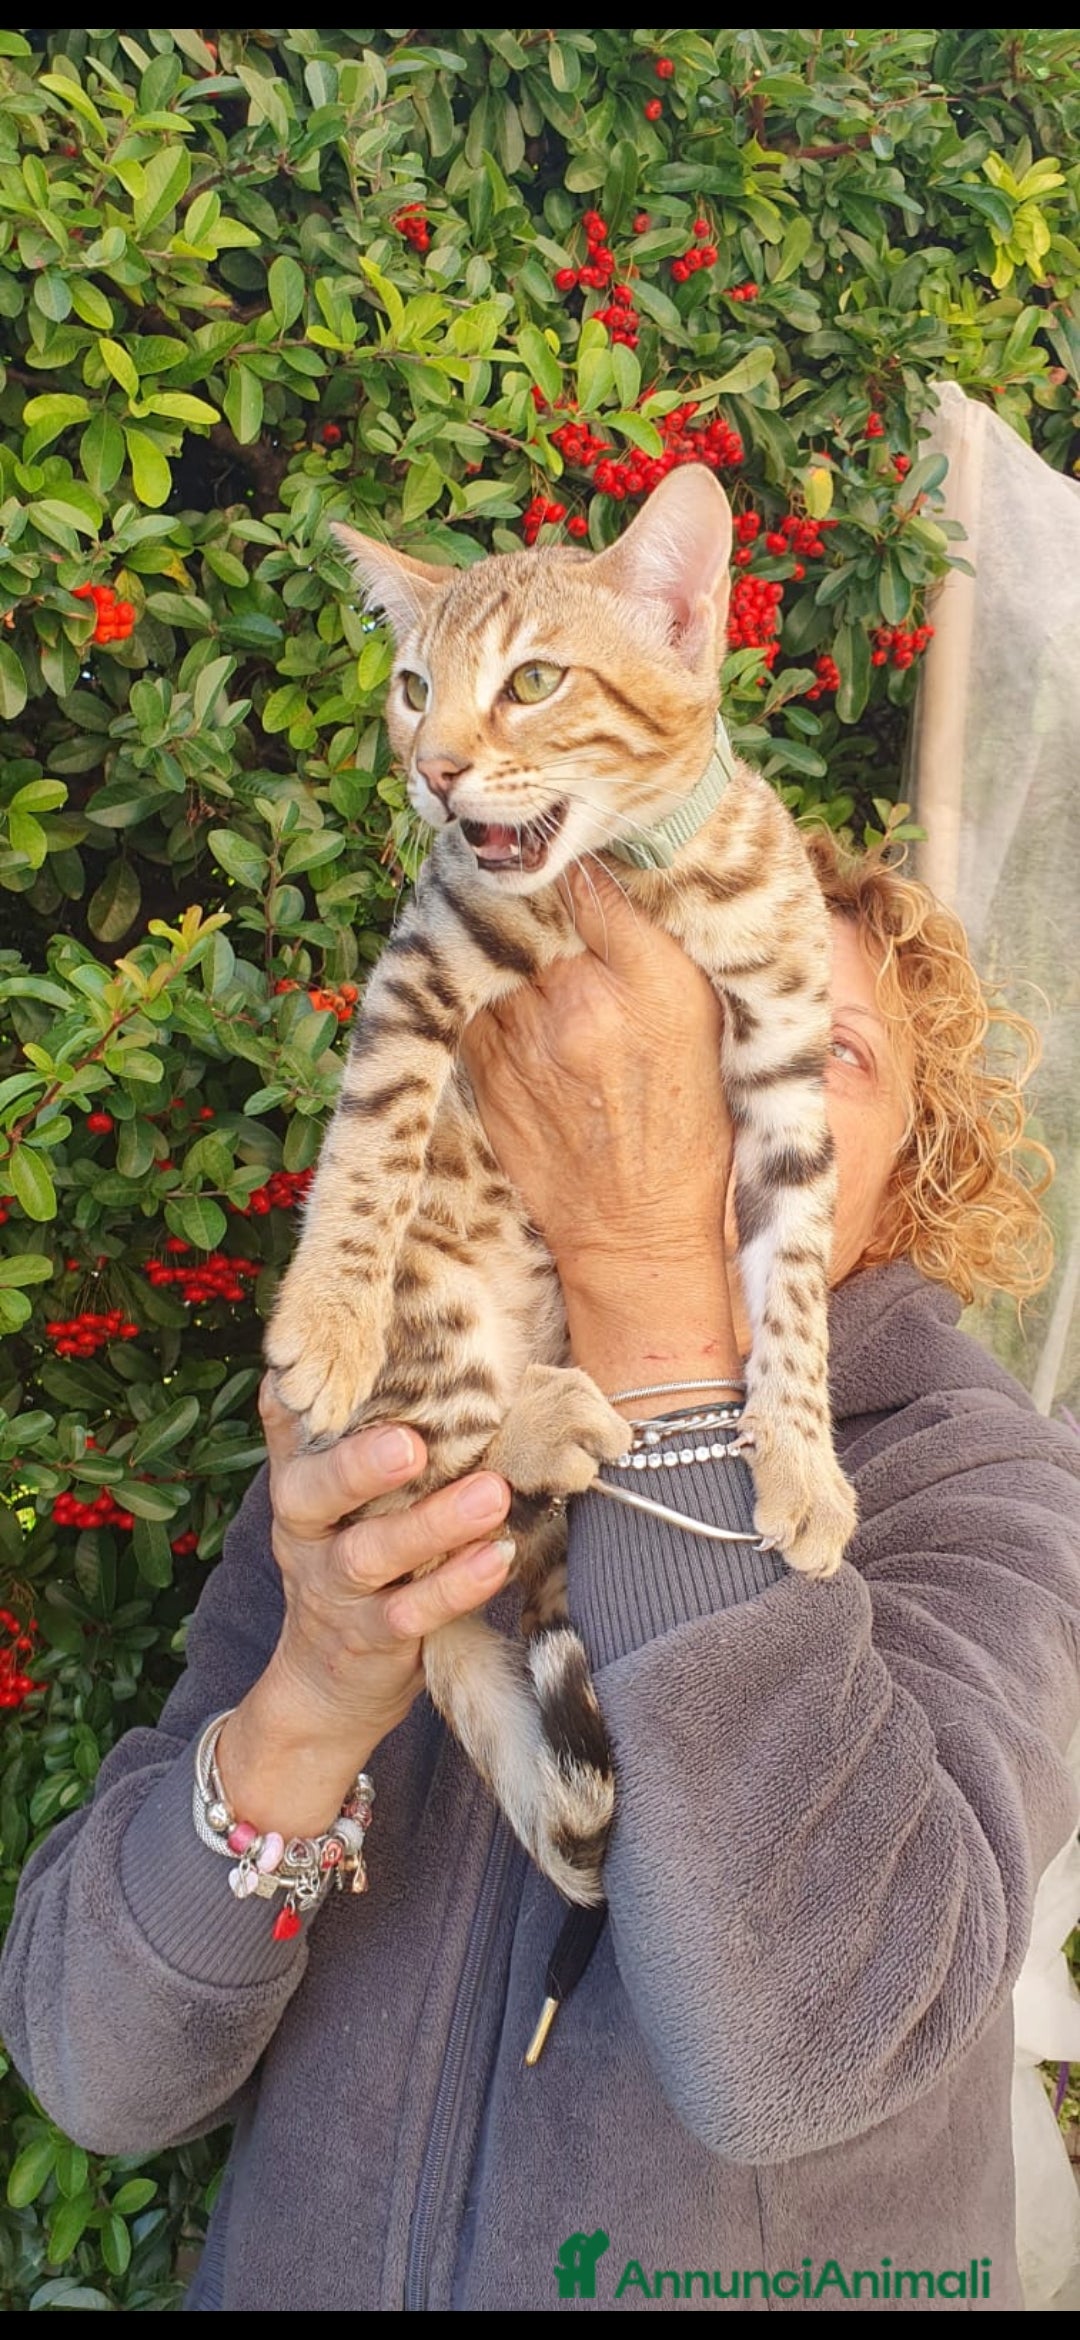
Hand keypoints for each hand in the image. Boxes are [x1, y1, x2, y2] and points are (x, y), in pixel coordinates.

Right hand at [215, 1381, 513, 1835]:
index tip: (350, 1357)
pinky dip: (457, 1585)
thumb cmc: (349, 1557)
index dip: (312, 1394)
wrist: (325, 1682)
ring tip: (489, 1495)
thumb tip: (383, 1339)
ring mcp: (335, 1587)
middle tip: (410, 1443)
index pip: (293, 1425)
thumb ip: (348, 1430)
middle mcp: (305, 1529)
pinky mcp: (373, 1638)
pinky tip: (497, 1558)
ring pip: (372, 1554)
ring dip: (433, 1524)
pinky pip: (413, 1612)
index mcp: (299, 1479)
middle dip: (360, 1466)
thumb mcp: (333, 1496)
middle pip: (316, 1490)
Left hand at [461, 860, 742, 1403]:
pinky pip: (470, 993)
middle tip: (530, 841)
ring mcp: (518, 1035)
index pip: (601, 876)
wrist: (631, 1233)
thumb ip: (657, 942)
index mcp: (648, 983)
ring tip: (506, 894)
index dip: (586, 847)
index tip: (583, 827)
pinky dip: (479, 973)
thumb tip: (611, 869)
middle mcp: (576, 1001)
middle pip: (534, 899)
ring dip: (494, 918)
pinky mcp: (480, 1065)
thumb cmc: (689, 1126)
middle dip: (530, 872)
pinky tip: (496, 967)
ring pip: (492, 942)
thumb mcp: (703, 1023)